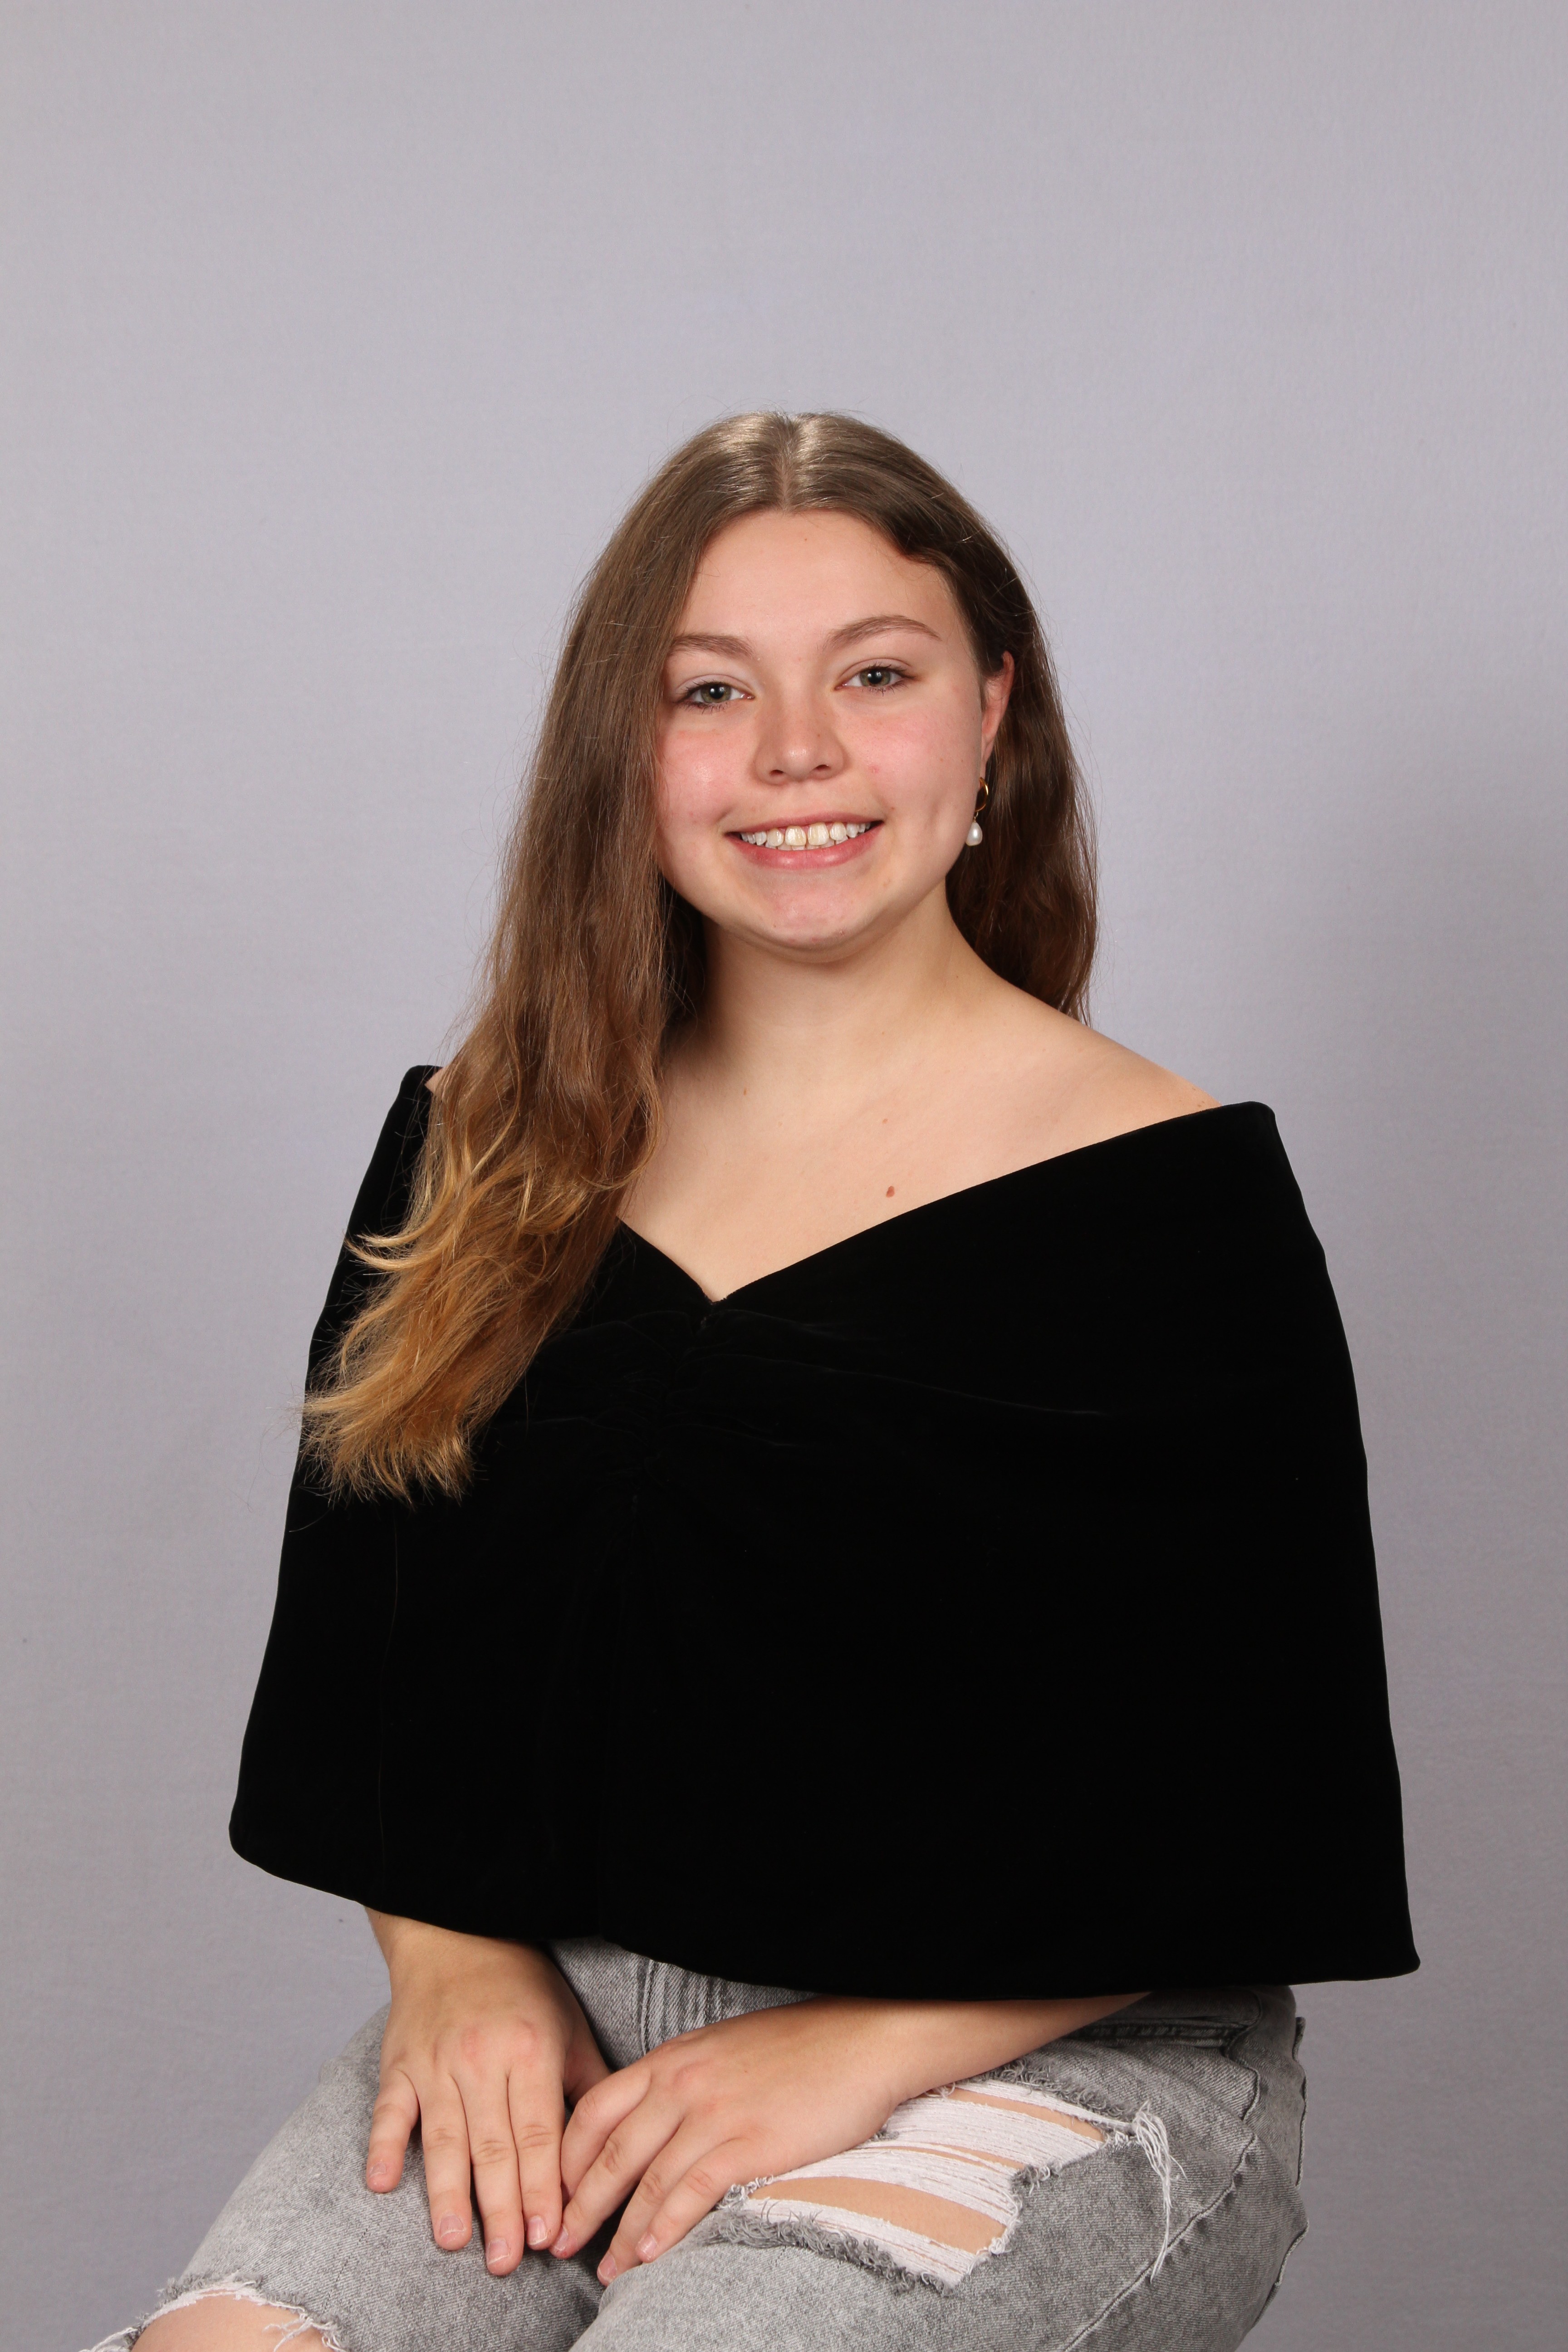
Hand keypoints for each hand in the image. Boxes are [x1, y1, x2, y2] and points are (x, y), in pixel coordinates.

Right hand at [364, 1912, 609, 2275]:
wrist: (458, 1935)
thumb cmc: (523, 1987)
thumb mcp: (569, 2026)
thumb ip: (587, 2086)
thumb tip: (608, 2151)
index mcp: (531, 2050)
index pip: (537, 2133)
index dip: (542, 2187)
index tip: (547, 2236)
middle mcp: (482, 2059)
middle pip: (492, 2146)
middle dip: (501, 2208)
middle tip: (506, 2261)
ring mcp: (436, 2062)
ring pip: (444, 2138)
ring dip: (447, 2193)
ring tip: (453, 2240)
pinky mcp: (399, 2063)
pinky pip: (389, 2110)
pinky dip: (385, 2146)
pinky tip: (383, 2183)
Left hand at [552, 1986, 1142, 2281]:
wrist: (862, 2040)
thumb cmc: (797, 2049)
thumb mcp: (724, 2051)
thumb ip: (683, 2084)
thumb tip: (652, 2128)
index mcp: (671, 2060)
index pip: (594, 2111)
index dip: (565, 2159)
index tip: (551, 2195)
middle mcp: (681, 2085)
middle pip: (609, 2154)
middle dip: (578, 2206)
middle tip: (554, 2245)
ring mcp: (713, 2114)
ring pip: (646, 2182)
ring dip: (618, 2233)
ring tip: (603, 2270)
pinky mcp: (747, 2142)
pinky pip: (692, 2193)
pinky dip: (664, 2229)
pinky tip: (650, 2256)